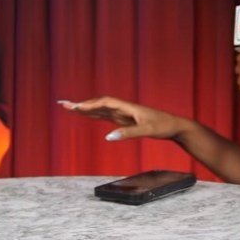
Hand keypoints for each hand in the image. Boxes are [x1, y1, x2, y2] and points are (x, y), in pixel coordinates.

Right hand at [58, 96, 187, 140]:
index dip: (89, 104)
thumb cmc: (163, 126)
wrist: (175, 126)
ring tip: (70, 107)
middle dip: (81, 104)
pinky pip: (106, 115)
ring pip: (101, 109)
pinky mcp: (126, 120)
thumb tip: (108, 137)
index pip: (105, 103)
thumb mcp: (146, 131)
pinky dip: (95, 114)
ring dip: (86, 108)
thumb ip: (128, 134)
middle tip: (63, 104)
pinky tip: (88, 114)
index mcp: (128, 107)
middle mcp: (124, 108)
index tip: (75, 107)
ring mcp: (124, 113)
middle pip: (99, 103)